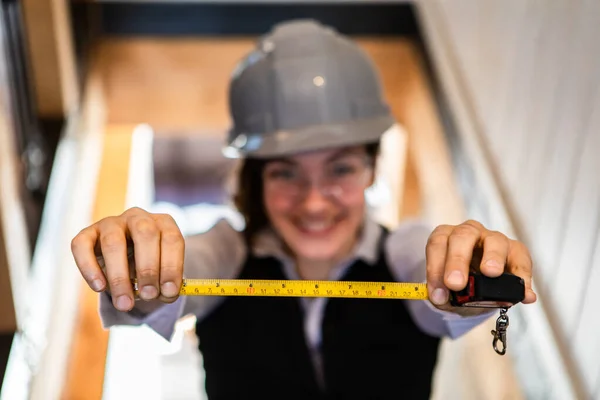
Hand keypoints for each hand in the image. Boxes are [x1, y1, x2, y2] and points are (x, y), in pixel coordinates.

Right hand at [70, 207, 184, 311]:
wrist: (125, 262)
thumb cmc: (149, 268)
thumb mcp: (161, 275)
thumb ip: (165, 285)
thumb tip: (166, 294)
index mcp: (164, 224)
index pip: (172, 239)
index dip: (172, 266)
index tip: (169, 292)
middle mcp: (139, 218)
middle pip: (145, 234)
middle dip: (148, 269)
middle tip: (148, 296)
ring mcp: (112, 223)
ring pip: (113, 242)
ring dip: (119, 276)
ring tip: (125, 303)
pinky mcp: (88, 233)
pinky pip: (82, 246)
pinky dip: (89, 268)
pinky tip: (100, 288)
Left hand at [425, 220, 535, 314]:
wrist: (476, 290)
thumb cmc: (457, 283)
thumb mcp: (445, 289)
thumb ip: (441, 293)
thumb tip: (441, 299)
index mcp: (446, 237)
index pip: (437, 244)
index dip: (435, 268)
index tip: (438, 293)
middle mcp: (469, 232)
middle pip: (462, 236)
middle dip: (458, 260)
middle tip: (456, 284)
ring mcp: (493, 239)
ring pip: (494, 241)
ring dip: (492, 257)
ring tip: (491, 273)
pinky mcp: (515, 250)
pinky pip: (521, 258)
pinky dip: (522, 276)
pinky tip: (524, 293)